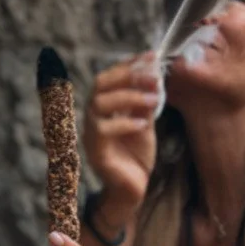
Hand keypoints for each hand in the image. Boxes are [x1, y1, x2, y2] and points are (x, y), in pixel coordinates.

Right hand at [83, 54, 159, 213]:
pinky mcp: (95, 152)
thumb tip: (154, 75)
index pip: (110, 76)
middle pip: (99, 84)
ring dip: (129, 98)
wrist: (133, 189)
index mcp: (103, 107)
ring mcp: (91, 134)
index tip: (152, 56)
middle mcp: (92, 117)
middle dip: (127, 76)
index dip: (129, 64)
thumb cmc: (136, 156)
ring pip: (99, 104)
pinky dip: (125, 124)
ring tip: (153, 100)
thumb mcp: (144, 123)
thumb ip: (144, 102)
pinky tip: (143, 125)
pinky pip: (104, 130)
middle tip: (153, 77)